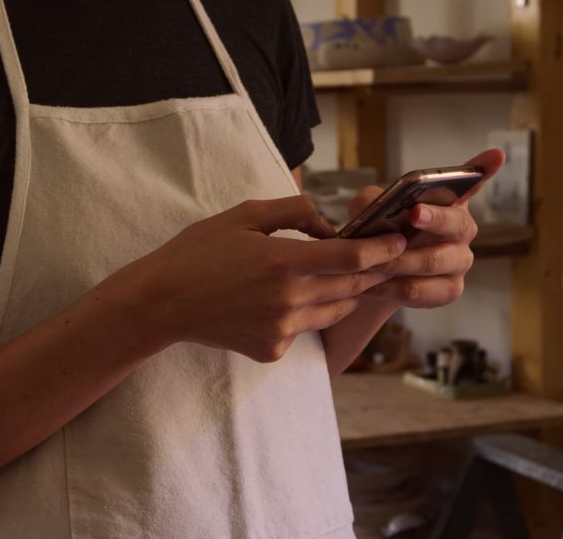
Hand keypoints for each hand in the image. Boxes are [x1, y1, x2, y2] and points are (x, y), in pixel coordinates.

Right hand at [100, 195, 407, 362]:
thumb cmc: (199, 252)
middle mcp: (289, 300)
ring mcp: (282, 329)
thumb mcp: (245, 214)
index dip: (383, 248)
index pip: (354, 258)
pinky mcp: (273, 349)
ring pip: (337, 310)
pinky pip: (308, 328)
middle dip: (375, 269)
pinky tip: (298, 297)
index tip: (400, 239)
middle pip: (353, 286)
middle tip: (390, 253)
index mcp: (284, 261)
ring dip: (349, 292)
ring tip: (352, 273)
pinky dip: (312, 311)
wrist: (162, 303)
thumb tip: (330, 223)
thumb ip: (295, 212)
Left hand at [348, 148, 505, 308]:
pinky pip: (421, 290)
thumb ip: (370, 201)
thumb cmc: (377, 235)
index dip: (483, 169)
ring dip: (399, 261)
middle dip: (435, 218)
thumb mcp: (368, 211)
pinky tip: (373, 284)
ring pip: (432, 261)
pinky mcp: (449, 290)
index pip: (471, 182)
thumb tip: (374, 206)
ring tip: (372, 262)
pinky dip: (392, 287)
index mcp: (448, 203)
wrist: (373, 278)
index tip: (496, 154)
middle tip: (414, 213)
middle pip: (457, 224)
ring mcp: (460, 261)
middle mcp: (462, 230)